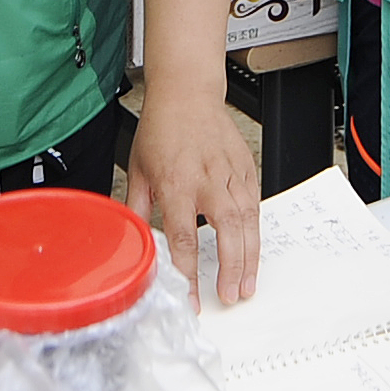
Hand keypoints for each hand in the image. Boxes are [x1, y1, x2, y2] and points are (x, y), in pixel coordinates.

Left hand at [127, 92, 261, 305]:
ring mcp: (230, 174)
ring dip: (248, 257)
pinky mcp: (245, 169)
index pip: (185, 237)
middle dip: (229, 269)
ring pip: (246, 222)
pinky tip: (252, 251)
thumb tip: (134, 241)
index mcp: (176, 183)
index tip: (192, 297)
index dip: (190, 273)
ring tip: (246, 285)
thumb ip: (137, 209)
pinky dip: (255, 231)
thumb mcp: (138, 170)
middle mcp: (207, 181)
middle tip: (229, 296)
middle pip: (225, 232)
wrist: (187, 93)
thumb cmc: (161, 128)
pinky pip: (254, 205)